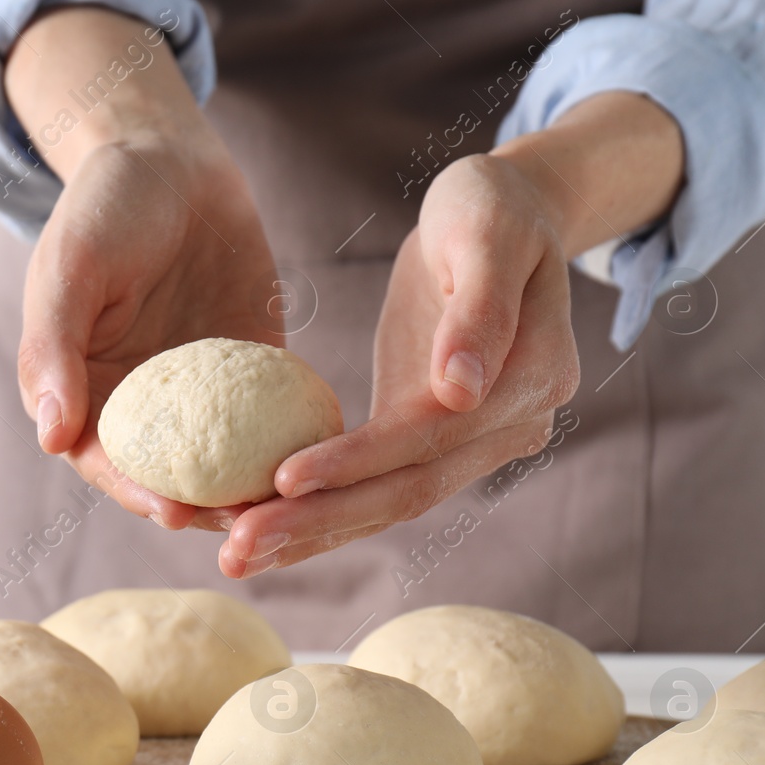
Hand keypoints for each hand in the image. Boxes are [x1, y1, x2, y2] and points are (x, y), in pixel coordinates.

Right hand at [5, 7, 279, 530]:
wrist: (172, 160)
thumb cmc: (105, 206)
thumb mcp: (71, 268)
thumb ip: (53, 349)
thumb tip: (51, 437)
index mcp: (85, 394)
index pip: (107, 464)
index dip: (137, 495)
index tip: (176, 513)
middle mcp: (142, 406)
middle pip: (171, 478)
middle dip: (207, 511)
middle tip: (248, 528)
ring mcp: (200, 396)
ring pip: (227, 462)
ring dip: (255, 492)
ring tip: (293, 510)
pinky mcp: (252, 372)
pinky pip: (274, 418)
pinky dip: (295, 443)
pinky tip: (328, 458)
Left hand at [217, 91, 684, 577]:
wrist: (508, 219)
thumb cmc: (490, 208)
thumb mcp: (487, 232)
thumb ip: (480, 311)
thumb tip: (459, 391)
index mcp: (530, 377)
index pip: (429, 435)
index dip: (357, 462)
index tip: (284, 478)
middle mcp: (511, 427)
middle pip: (407, 490)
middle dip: (319, 522)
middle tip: (237, 547)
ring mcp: (480, 444)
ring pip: (389, 504)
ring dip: (311, 535)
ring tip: (234, 555)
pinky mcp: (438, 444)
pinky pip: (378, 488)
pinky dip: (322, 516)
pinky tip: (263, 535)